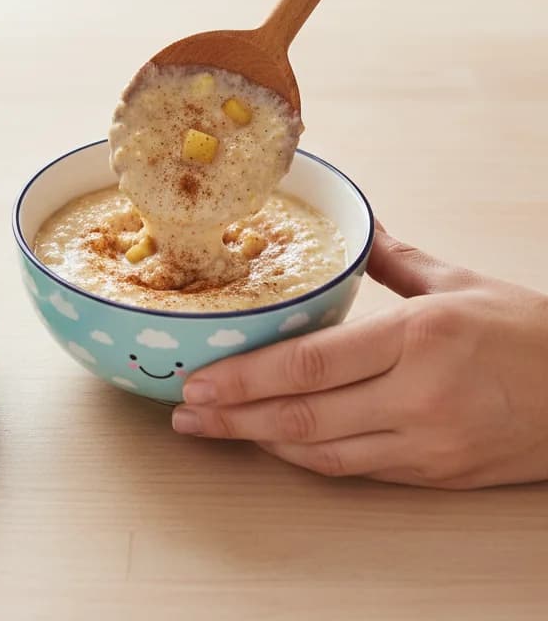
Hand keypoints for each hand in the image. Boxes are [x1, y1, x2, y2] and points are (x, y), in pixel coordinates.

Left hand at [172, 229, 547, 487]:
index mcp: (418, 338)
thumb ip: (394, 257)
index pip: (311, 363)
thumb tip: (359, 224)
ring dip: (259, 443)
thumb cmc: (530, 334)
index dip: (246, 376)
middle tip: (185, 411)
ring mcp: (427, 443)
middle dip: (233, 415)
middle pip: (303, 415)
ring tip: (212, 431)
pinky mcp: (436, 474)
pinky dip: (306, 458)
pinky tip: (272, 444)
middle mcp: (418, 396)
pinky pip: (356, 470)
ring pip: (322, 452)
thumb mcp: (458, 282)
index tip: (200, 377)